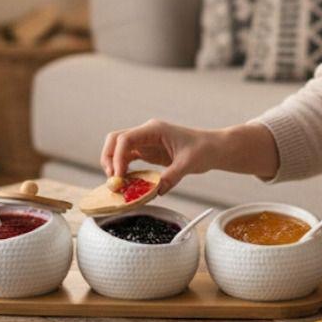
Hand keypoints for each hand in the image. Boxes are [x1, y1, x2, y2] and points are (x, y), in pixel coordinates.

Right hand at [100, 120, 215, 194]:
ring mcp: (145, 142)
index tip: (118, 176)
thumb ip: (171, 177)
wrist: (212, 148)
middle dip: (109, 158)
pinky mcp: (147, 152)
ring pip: (119, 149)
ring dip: (114, 165)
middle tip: (112, 179)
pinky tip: (126, 182)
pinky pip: (128, 158)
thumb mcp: (188, 164)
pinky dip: (123, 169)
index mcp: (154, 129)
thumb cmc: (203, 149)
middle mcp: (146, 133)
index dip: (117, 157)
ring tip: (117, 183)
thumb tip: (156, 191)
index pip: (126, 139)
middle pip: (115, 140)